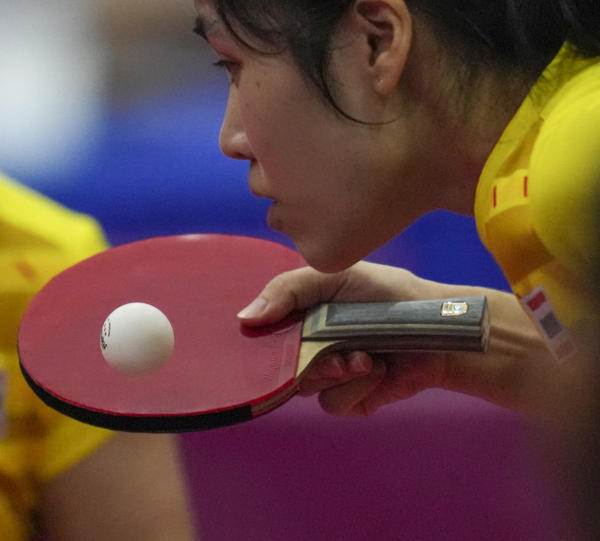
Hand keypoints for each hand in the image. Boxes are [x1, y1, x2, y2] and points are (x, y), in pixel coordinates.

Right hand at [237, 261, 452, 416]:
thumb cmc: (386, 293)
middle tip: (337, 352)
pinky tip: (379, 370)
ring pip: (308, 390)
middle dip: (310, 362)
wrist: (438, 327)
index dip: (264, 341)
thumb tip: (244, 318)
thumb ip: (286, 290)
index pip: (263, 335)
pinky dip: (358, 389)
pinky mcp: (353, 399)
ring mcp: (330, 375)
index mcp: (298, 317)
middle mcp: (308, 348)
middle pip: (280, 368)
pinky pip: (336, 404)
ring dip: (338, 375)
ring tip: (367, 358)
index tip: (277, 339)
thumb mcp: (332, 277)